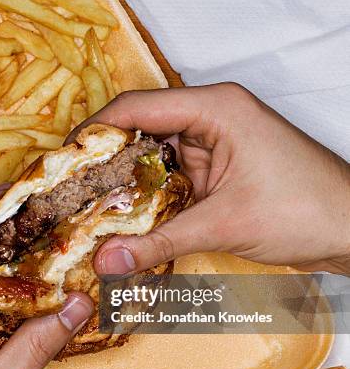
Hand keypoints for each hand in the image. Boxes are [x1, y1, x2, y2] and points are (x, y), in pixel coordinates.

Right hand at [71, 83, 349, 274]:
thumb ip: (159, 241)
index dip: (94, 131)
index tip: (63, 161)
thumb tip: (106, 262)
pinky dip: (146, 196)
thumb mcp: (224, 224)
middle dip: (103, 160)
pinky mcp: (215, 168)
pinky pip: (168, 176)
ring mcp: (212, 143)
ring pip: (151, 155)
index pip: (137, 107)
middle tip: (68, 191)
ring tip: (86, 207)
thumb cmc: (306, 210)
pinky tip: (124, 218)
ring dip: (123, 182)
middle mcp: (209, 117)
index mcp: (214, 108)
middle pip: (139, 129)